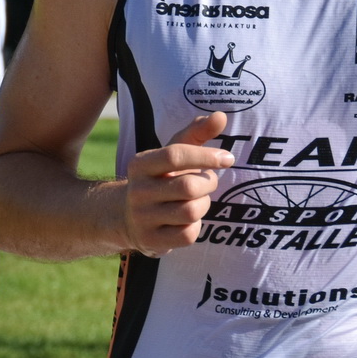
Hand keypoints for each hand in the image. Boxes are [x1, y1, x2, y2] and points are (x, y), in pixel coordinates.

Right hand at [121, 111, 234, 256]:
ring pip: (191, 212)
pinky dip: (196, 227)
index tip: (227, 158)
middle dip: (208, 183)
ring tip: (196, 200)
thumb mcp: (173, 153)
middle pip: (188, 187)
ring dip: (203, 205)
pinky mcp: (151, 241)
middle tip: (207, 181)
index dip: (205, 156)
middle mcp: (137, 190)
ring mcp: (142, 218)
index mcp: (140, 164)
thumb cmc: (161, 178)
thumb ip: (196, 133)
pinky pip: (188, 235)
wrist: (128, 217)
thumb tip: (221, 116)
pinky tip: (187, 220)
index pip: (174, 156)